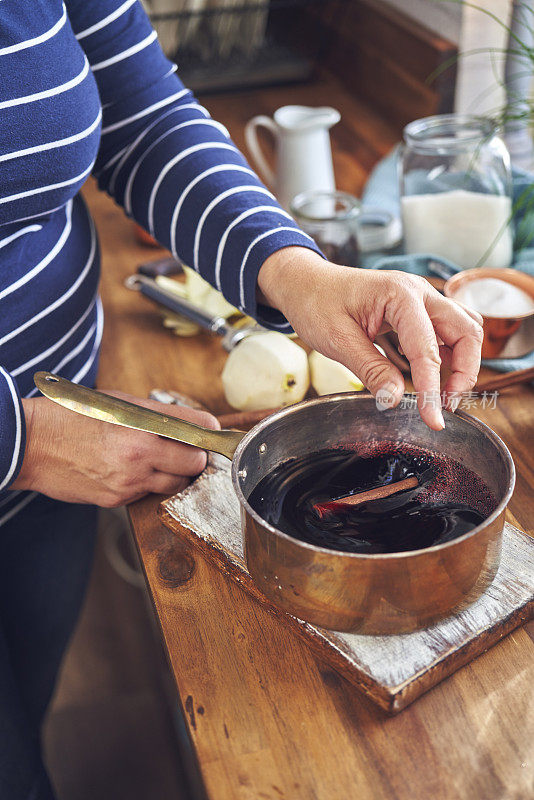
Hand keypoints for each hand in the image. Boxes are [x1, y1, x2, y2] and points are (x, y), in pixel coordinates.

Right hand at [12, 392, 218, 505]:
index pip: (199, 427)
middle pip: (196, 462)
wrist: (31, 443)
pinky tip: (131, 471)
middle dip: (196, 457)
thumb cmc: (72, 416)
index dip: (209, 431)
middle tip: (188, 450)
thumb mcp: (118, 402)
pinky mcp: (117, 499)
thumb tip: (187, 423)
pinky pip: (148, 494)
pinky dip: (148, 484)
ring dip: (176, 474)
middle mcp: (141, 453)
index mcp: (143, 423)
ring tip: (159, 461)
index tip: (210, 433)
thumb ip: (155, 414)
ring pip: (176, 484)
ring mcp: (130, 480)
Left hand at [257, 248, 483, 429]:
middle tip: (444, 406)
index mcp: (399, 294)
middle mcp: (419, 292)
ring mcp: (421, 298)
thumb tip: (394, 400)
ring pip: (464, 328)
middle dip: (464, 372)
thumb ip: (370, 369)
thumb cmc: (316, 302)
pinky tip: (430, 374)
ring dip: (462, 362)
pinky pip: (447, 330)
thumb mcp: (337, 340)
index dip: (432, 388)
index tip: (433, 420)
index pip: (427, 348)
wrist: (304, 282)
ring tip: (440, 394)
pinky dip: (449, 353)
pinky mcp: (416, 309)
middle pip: (467, 330)